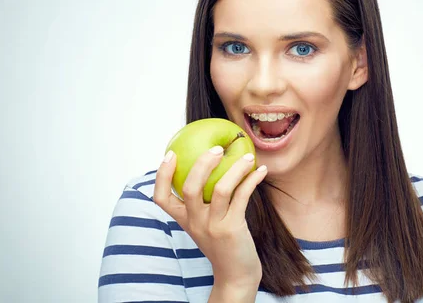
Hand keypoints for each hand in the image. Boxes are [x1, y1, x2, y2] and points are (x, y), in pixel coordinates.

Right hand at [153, 146, 267, 288]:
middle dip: (202, 164)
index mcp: (184, 220)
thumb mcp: (205, 224)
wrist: (236, 275)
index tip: (170, 154)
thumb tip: (209, 167)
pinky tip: (260, 171)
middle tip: (217, 148)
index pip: (161, 198)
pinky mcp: (232, 230)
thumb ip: (202, 203)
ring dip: (236, 169)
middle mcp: (195, 223)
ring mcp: (213, 227)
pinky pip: (242, 197)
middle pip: (189, 188)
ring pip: (220, 190)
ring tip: (247, 157)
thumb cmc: (222, 243)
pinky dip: (252, 180)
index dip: (162, 175)